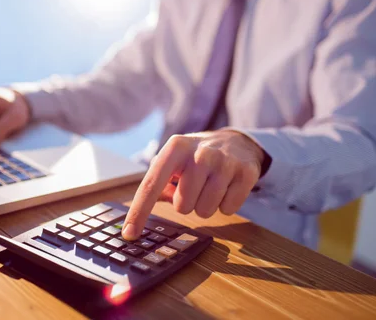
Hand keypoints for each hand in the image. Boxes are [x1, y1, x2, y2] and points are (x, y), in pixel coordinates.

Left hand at [122, 130, 264, 239]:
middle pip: (182, 206)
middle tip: (195, 187)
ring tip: (211, 186)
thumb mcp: (174, 161)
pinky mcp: (246, 173)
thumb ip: (156, 185)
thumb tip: (136, 216)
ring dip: (206, 205)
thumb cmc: (196, 157)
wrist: (236, 142)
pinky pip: (228, 209)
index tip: (129, 234)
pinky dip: (225, 205)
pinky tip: (227, 187)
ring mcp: (225, 162)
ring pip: (205, 211)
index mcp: (175, 148)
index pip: (152, 185)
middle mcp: (200, 153)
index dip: (139, 211)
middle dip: (187, 203)